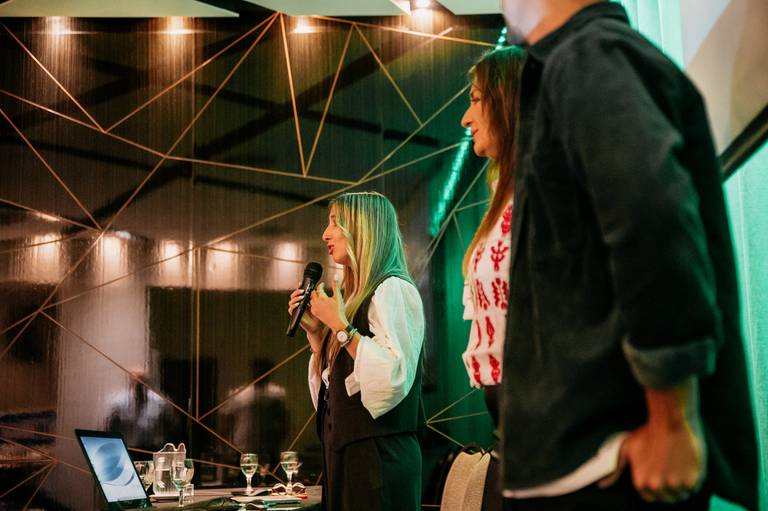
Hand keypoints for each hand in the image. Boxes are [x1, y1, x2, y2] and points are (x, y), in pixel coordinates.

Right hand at [287, 287, 321, 333]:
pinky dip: (293, 306)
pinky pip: (290, 310)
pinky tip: (298, 304)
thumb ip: (316, 296)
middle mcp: (298, 304)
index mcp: (302, 300)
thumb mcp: (317, 304)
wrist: (316, 326)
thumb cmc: (318, 315)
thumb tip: (319, 286)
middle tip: (303, 291)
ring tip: (302, 297)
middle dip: (297, 292)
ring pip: (291, 302)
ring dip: (295, 298)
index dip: (298, 287)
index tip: (300, 283)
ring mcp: (295, 309)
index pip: (298, 292)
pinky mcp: (294, 315)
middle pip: (293, 295)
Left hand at [309, 279, 347, 332]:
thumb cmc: (339, 310)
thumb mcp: (338, 297)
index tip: (323, 284)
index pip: (319, 288)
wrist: (337, 323)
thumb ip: (335, 285)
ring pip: (311, 299)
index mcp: (322, 298)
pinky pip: (311, 305)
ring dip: (314, 296)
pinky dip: (314, 302)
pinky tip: (319, 303)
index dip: (321, 285)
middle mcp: (316, 303)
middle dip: (316, 290)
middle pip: (313, 292)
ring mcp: (314, 308)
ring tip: (319, 295)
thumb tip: (335, 276)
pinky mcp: (314, 313)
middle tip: (320, 289)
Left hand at [598, 383, 705, 502]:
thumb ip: (614, 470)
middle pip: (666, 498)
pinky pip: (693, 489)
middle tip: (670, 470)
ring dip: (681, 485)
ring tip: (678, 467)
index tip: (659, 474)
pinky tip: (687, 466)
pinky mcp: (692, 480)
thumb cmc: (647, 434)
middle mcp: (657, 487)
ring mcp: (675, 485)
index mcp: (641, 483)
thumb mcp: (626, 449)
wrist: (670, 422)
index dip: (655, 486)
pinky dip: (692, 480)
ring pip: (681, 495)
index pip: (650, 497)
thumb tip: (601, 485)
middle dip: (668, 487)